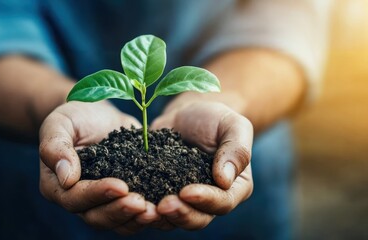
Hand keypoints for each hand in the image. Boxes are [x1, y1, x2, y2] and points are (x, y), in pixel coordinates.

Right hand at [39, 101, 159, 234]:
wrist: (97, 113)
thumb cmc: (74, 116)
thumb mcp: (59, 124)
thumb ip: (55, 147)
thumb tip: (67, 179)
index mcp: (58, 186)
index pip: (76, 198)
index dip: (98, 194)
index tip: (120, 186)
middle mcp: (81, 200)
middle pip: (98, 217)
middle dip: (121, 211)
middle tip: (141, 203)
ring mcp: (105, 201)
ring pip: (119, 222)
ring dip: (137, 219)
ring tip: (156, 211)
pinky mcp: (126, 196)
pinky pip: (136, 213)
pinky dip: (151, 212)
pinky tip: (167, 205)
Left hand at [150, 101, 253, 229]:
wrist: (188, 114)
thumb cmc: (216, 118)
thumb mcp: (233, 126)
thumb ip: (237, 150)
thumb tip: (225, 180)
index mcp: (234, 188)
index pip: (222, 202)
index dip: (206, 200)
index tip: (187, 191)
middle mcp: (210, 200)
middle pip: (198, 218)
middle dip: (180, 214)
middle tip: (163, 205)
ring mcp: (184, 200)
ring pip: (174, 219)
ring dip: (159, 217)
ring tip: (145, 208)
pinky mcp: (162, 193)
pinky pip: (153, 207)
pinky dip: (143, 207)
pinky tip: (130, 199)